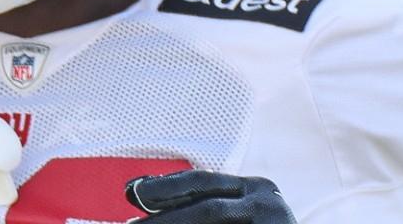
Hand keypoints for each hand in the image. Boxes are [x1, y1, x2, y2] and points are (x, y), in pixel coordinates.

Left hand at [125, 170, 296, 222]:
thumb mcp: (237, 215)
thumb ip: (202, 206)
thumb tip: (144, 195)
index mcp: (256, 189)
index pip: (202, 182)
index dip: (163, 187)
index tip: (130, 192)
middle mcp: (267, 199)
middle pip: (205, 204)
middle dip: (163, 212)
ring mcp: (273, 221)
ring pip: (209, 217)